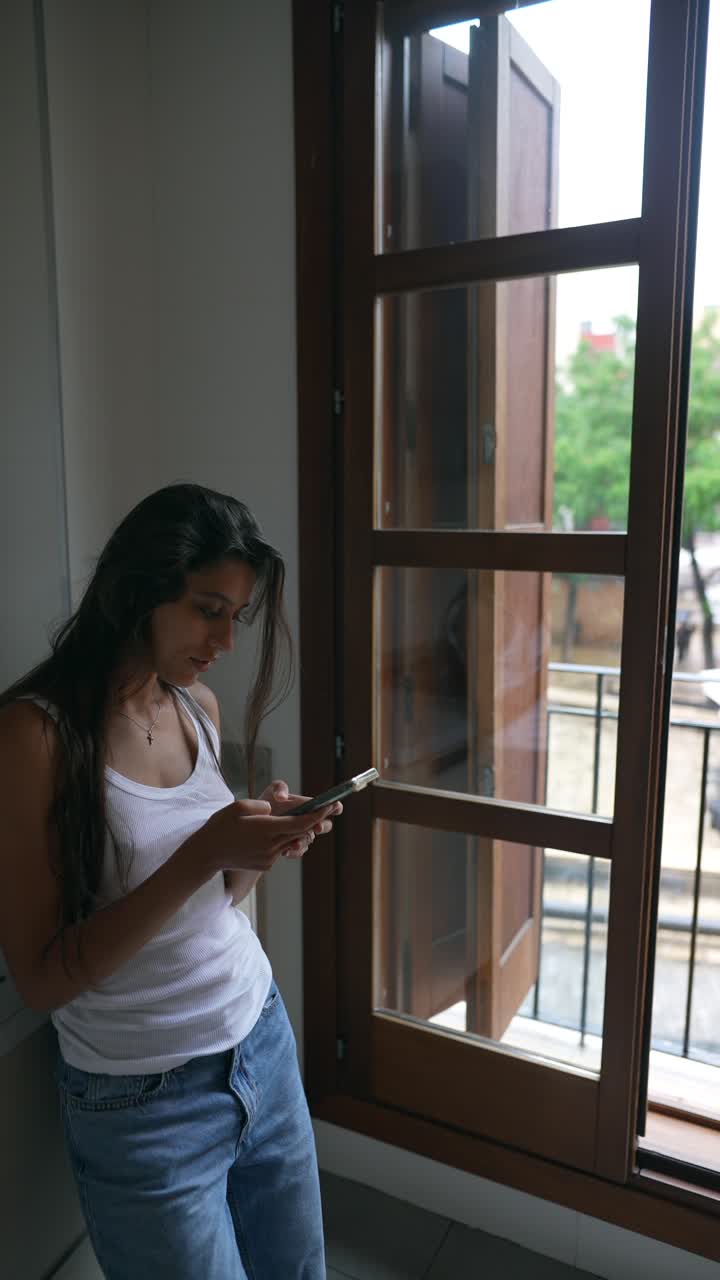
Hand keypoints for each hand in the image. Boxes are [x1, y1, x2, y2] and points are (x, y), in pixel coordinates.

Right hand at [187, 797, 333, 873]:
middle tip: (328, 809)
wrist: (207, 854)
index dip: (318, 815)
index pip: (300, 823)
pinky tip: (277, 831)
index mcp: (265, 829)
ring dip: (300, 831)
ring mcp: (269, 857)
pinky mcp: (266, 864)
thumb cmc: (220, 826)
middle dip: (315, 821)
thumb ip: (259, 805)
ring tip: (305, 819)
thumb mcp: (237, 807)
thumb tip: (272, 808)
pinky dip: (284, 839)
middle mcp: (270, 845)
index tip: (331, 806)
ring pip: (292, 841)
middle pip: (301, 832)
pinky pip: (281, 849)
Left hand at [259, 780, 342, 858]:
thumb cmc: (267, 803)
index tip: (335, 807)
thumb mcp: (271, 792)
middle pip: (326, 825)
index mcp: (310, 806)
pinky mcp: (294, 846)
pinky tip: (285, 851)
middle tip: (317, 827)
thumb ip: (279, 788)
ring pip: (310, 839)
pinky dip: (294, 850)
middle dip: (323, 826)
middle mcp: (310, 820)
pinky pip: (299, 850)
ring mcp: (303, 834)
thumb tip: (282, 797)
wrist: (253, 822)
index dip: (335, 807)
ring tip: (294, 843)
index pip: (329, 807)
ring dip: (304, 841)